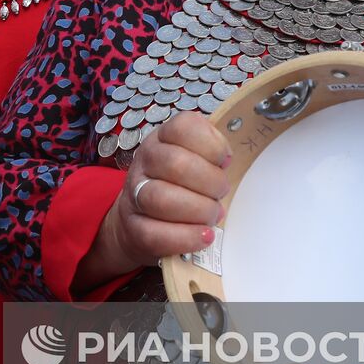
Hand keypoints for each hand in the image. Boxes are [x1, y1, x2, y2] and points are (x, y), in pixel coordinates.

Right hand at [78, 113, 229, 289]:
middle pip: (175, 164)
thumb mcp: (194, 160)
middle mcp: (145, 162)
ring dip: (198, 210)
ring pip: (162, 198)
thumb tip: (228, 157)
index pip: (183, 127)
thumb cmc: (178, 186)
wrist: (138, 221)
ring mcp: (135, 195)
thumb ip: (212, 152)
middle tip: (221, 193)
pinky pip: (156, 233)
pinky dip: (186, 237)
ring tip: (213, 215)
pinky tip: (204, 236)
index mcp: (162, 139)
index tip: (225, 160)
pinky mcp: (135, 228)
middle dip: (210, 182)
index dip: (212, 144)